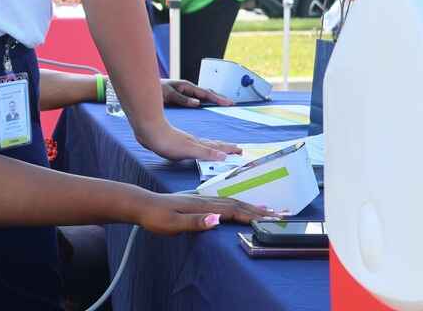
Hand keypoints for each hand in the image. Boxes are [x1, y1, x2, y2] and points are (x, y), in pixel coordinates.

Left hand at [135, 192, 270, 234]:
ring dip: (251, 205)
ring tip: (268, 209)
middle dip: (260, 209)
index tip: (272, 218)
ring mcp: (202, 199)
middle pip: (237, 204)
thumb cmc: (155, 216)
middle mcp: (205, 199)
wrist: (140, 204)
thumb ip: (195, 222)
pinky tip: (239, 206)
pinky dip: (237, 204)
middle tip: (281, 213)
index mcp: (202, 205)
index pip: (233, 210)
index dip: (253, 215)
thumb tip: (217, 219)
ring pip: (232, 202)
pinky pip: (224, 202)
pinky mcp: (198, 201)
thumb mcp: (173, 223)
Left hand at [136, 120, 241, 161]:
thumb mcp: (188, 150)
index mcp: (198, 144)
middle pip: (213, 145)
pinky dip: (200, 148)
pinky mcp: (176, 142)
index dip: (229, 150)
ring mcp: (185, 141)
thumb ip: (205, 153)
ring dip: (213, 147)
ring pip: (203, 144)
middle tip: (236, 149)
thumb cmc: (166, 141)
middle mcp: (193, 142)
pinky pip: (193, 146)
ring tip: (220, 149)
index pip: (218, 147)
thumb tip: (224, 157)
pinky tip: (195, 148)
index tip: (241, 151)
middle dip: (225, 148)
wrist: (149, 130)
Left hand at [160, 79, 232, 107]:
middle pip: (209, 92)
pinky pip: (200, 99)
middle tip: (233, 104)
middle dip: (221, 98)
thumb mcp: (169, 94)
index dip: (218, 98)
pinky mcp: (186, 97)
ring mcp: (188, 93)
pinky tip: (212, 107)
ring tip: (227, 105)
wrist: (148, 87)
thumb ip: (182, 99)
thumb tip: (197, 103)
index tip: (228, 103)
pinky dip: (208, 102)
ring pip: (206, 95)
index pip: (206, 93)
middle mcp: (190, 89)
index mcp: (187, 86)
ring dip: (216, 99)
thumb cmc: (157, 89)